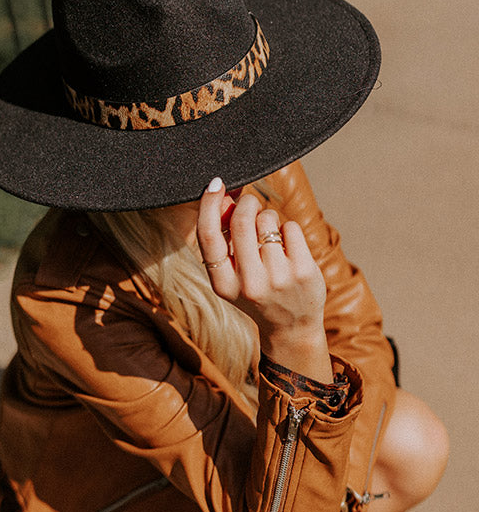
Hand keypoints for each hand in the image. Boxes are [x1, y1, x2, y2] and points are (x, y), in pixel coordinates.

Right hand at [197, 178, 331, 380]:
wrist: (290, 327)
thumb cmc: (256, 291)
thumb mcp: (232, 274)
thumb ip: (224, 238)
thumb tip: (222, 196)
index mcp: (222, 284)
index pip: (208, 236)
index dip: (209, 204)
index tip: (215, 184)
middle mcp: (249, 283)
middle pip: (241, 220)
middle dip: (246, 203)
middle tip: (251, 204)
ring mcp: (278, 278)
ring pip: (268, 220)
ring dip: (269, 219)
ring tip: (271, 237)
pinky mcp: (303, 271)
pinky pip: (291, 227)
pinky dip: (288, 230)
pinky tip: (288, 248)